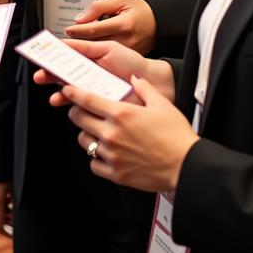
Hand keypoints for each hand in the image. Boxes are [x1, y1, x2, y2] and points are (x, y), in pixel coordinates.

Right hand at [32, 38, 174, 106]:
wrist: (151, 81)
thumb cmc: (132, 62)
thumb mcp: (107, 47)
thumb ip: (85, 45)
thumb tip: (64, 41)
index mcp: (88, 60)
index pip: (64, 59)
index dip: (51, 58)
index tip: (39, 57)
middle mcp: (87, 76)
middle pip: (62, 76)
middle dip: (49, 76)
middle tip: (40, 77)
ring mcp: (92, 91)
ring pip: (69, 93)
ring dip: (58, 94)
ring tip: (54, 97)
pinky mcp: (99, 106)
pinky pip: (81, 106)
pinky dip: (71, 105)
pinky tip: (67, 103)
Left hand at [64, 0, 156, 52]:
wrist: (160, 22)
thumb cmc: (141, 10)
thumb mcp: (121, 0)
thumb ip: (99, 7)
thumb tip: (80, 18)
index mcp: (124, 24)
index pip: (95, 29)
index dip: (78, 30)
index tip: (67, 31)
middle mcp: (126, 40)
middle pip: (95, 45)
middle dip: (78, 45)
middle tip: (63, 46)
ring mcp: (128, 52)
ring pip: (101, 54)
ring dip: (86, 53)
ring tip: (71, 52)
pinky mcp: (129, 59)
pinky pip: (109, 58)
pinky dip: (97, 57)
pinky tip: (87, 57)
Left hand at [65, 75, 197, 193]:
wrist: (186, 166)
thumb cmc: (176, 135)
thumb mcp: (161, 104)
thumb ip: (144, 88)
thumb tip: (134, 78)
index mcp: (121, 114)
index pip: (86, 99)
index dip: (72, 93)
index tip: (66, 89)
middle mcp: (112, 133)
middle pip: (79, 119)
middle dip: (77, 112)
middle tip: (81, 110)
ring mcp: (112, 155)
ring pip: (84, 141)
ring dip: (87, 134)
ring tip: (96, 132)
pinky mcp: (115, 173)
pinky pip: (93, 164)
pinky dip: (96, 158)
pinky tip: (104, 153)